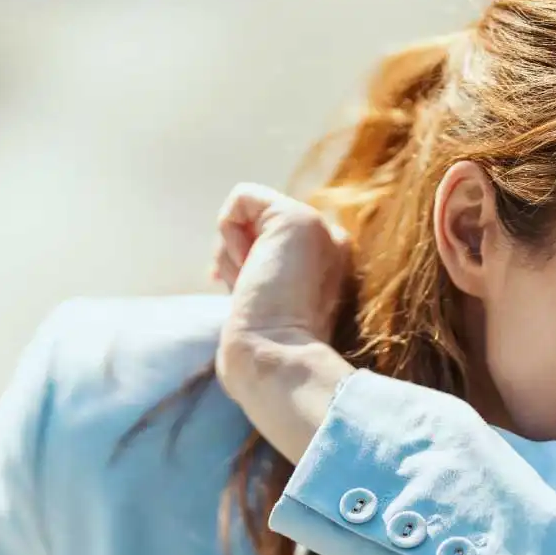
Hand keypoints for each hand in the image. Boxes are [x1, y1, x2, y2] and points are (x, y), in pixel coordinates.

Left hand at [210, 182, 350, 351]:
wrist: (276, 356)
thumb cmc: (267, 346)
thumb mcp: (268, 306)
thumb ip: (262, 276)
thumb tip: (224, 267)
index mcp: (329, 266)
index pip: (273, 242)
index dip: (247, 263)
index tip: (246, 296)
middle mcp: (331, 242)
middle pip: (259, 226)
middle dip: (239, 257)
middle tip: (251, 292)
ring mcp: (320, 227)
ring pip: (249, 213)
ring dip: (233, 251)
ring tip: (252, 284)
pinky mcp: (297, 217)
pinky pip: (242, 198)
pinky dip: (229, 231)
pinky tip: (248, 267)